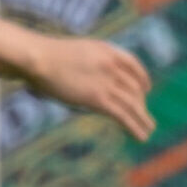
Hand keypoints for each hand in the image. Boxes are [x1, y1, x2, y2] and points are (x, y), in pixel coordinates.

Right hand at [27, 35, 154, 139]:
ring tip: (148, 131)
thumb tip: (85, 72)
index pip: (133, 64)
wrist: (38, 57)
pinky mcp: (98, 98)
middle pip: (134, 87)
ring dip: (143, 119)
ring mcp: (106, 81)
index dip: (143, 78)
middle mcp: (111, 65)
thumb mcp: (74, 52)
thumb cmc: (45, 55)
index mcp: (106, 50)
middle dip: (141, 103)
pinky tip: (140, 136)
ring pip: (133, 104)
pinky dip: (134, 127)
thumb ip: (87, 61)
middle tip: (145, 116)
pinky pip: (123, 115)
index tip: (147, 89)